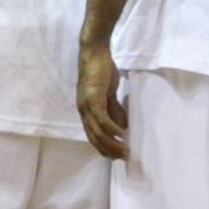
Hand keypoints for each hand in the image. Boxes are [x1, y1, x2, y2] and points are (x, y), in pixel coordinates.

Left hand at [77, 43, 128, 159]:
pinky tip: (122, 135)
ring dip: (112, 143)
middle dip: (110, 150)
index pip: (93, 135)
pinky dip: (112, 129)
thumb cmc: (102, 70)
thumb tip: (123, 127)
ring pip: (98, 132)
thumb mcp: (109, 93)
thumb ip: (114, 109)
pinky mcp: (93, 98)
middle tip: (124, 157)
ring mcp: (87, 105)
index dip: (104, 148)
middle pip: (95, 138)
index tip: (117, 156)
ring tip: (125, 150)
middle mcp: (83, 111)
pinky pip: (102, 119)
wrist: (94, 51)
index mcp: (86, 111)